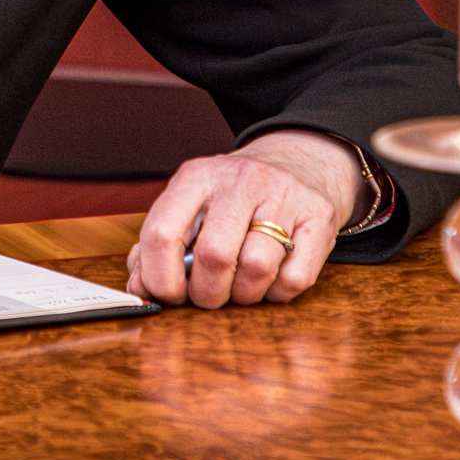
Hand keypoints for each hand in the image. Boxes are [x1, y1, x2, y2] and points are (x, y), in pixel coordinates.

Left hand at [124, 130, 361, 308]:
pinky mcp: (319, 216)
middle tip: (208, 296)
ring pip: (257, 268)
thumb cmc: (231, 199)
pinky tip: (271, 279)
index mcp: (196, 176)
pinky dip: (277, 293)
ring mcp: (284, 194)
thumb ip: (156, 247)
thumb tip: (140, 289)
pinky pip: (295, 278)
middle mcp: (240, 179)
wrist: (297, 164)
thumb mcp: (190, 208)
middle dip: (206, 293)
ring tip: (240, 286)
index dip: (159, 278)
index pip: (162, 233)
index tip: (169, 295)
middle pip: (214, 256)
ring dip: (244, 295)